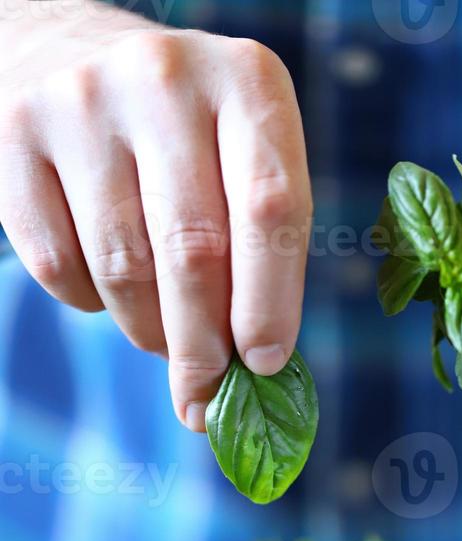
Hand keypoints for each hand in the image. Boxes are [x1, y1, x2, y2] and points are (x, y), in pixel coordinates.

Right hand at [0, 2, 311, 429]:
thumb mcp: (242, 158)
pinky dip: (87, 300)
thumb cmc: (183, 133)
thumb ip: (261, 245)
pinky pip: (57, 264)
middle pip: (192, 249)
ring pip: (123, 267)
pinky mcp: (16, 135)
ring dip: (146, 329)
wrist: (69, 53)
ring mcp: (82, 102)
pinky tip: (105, 285)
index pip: (270, 207)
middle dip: (202, 347)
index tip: (263, 366)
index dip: (268, 302)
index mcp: (247, 82)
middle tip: (204, 398)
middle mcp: (165, 78)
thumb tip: (256, 369)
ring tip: (160, 333)